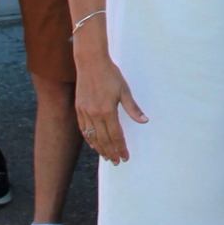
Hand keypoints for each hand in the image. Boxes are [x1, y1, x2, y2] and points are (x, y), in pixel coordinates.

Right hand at [73, 50, 146, 165]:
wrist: (90, 62)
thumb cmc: (110, 74)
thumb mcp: (125, 90)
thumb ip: (133, 108)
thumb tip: (144, 121)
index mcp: (107, 111)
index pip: (116, 135)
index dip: (121, 148)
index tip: (125, 157)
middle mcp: (94, 114)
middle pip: (104, 139)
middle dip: (111, 152)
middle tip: (117, 162)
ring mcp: (85, 112)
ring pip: (92, 136)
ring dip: (100, 148)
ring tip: (107, 157)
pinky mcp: (79, 108)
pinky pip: (83, 129)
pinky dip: (89, 138)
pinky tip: (94, 144)